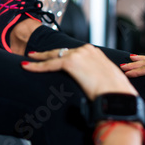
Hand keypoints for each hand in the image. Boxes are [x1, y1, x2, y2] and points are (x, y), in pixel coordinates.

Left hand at [22, 44, 137, 100]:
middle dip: (46, 54)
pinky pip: (49, 64)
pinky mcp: (71, 62)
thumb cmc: (115, 92)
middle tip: (34, 55)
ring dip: (39, 59)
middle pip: (61, 51)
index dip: (60, 55)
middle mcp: (86, 49)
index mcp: (95, 52)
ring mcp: (78, 54)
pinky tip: (26, 66)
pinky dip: (36, 66)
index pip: (73, 52)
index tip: (53, 57)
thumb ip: (96, 75)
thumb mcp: (107, 78)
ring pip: (53, 56)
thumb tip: (91, 81)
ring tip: (28, 60)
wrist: (117, 95)